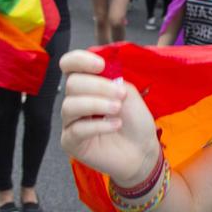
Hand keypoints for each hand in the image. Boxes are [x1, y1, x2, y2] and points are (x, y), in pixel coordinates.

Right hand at [60, 50, 160, 183]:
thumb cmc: (135, 121)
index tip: (101, 65)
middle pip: (72, 83)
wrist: (142, 151)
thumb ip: (113, 79)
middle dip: (99, 86)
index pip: (69, 64)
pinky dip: (99, 125)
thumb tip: (100, 71)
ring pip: (70, 105)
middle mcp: (74, 100)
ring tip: (118, 109)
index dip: (80, 60)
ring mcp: (70, 121)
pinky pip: (77, 129)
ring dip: (98, 104)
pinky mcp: (70, 142)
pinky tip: (116, 125)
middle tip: (121, 96)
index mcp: (87, 84)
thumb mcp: (129, 93)